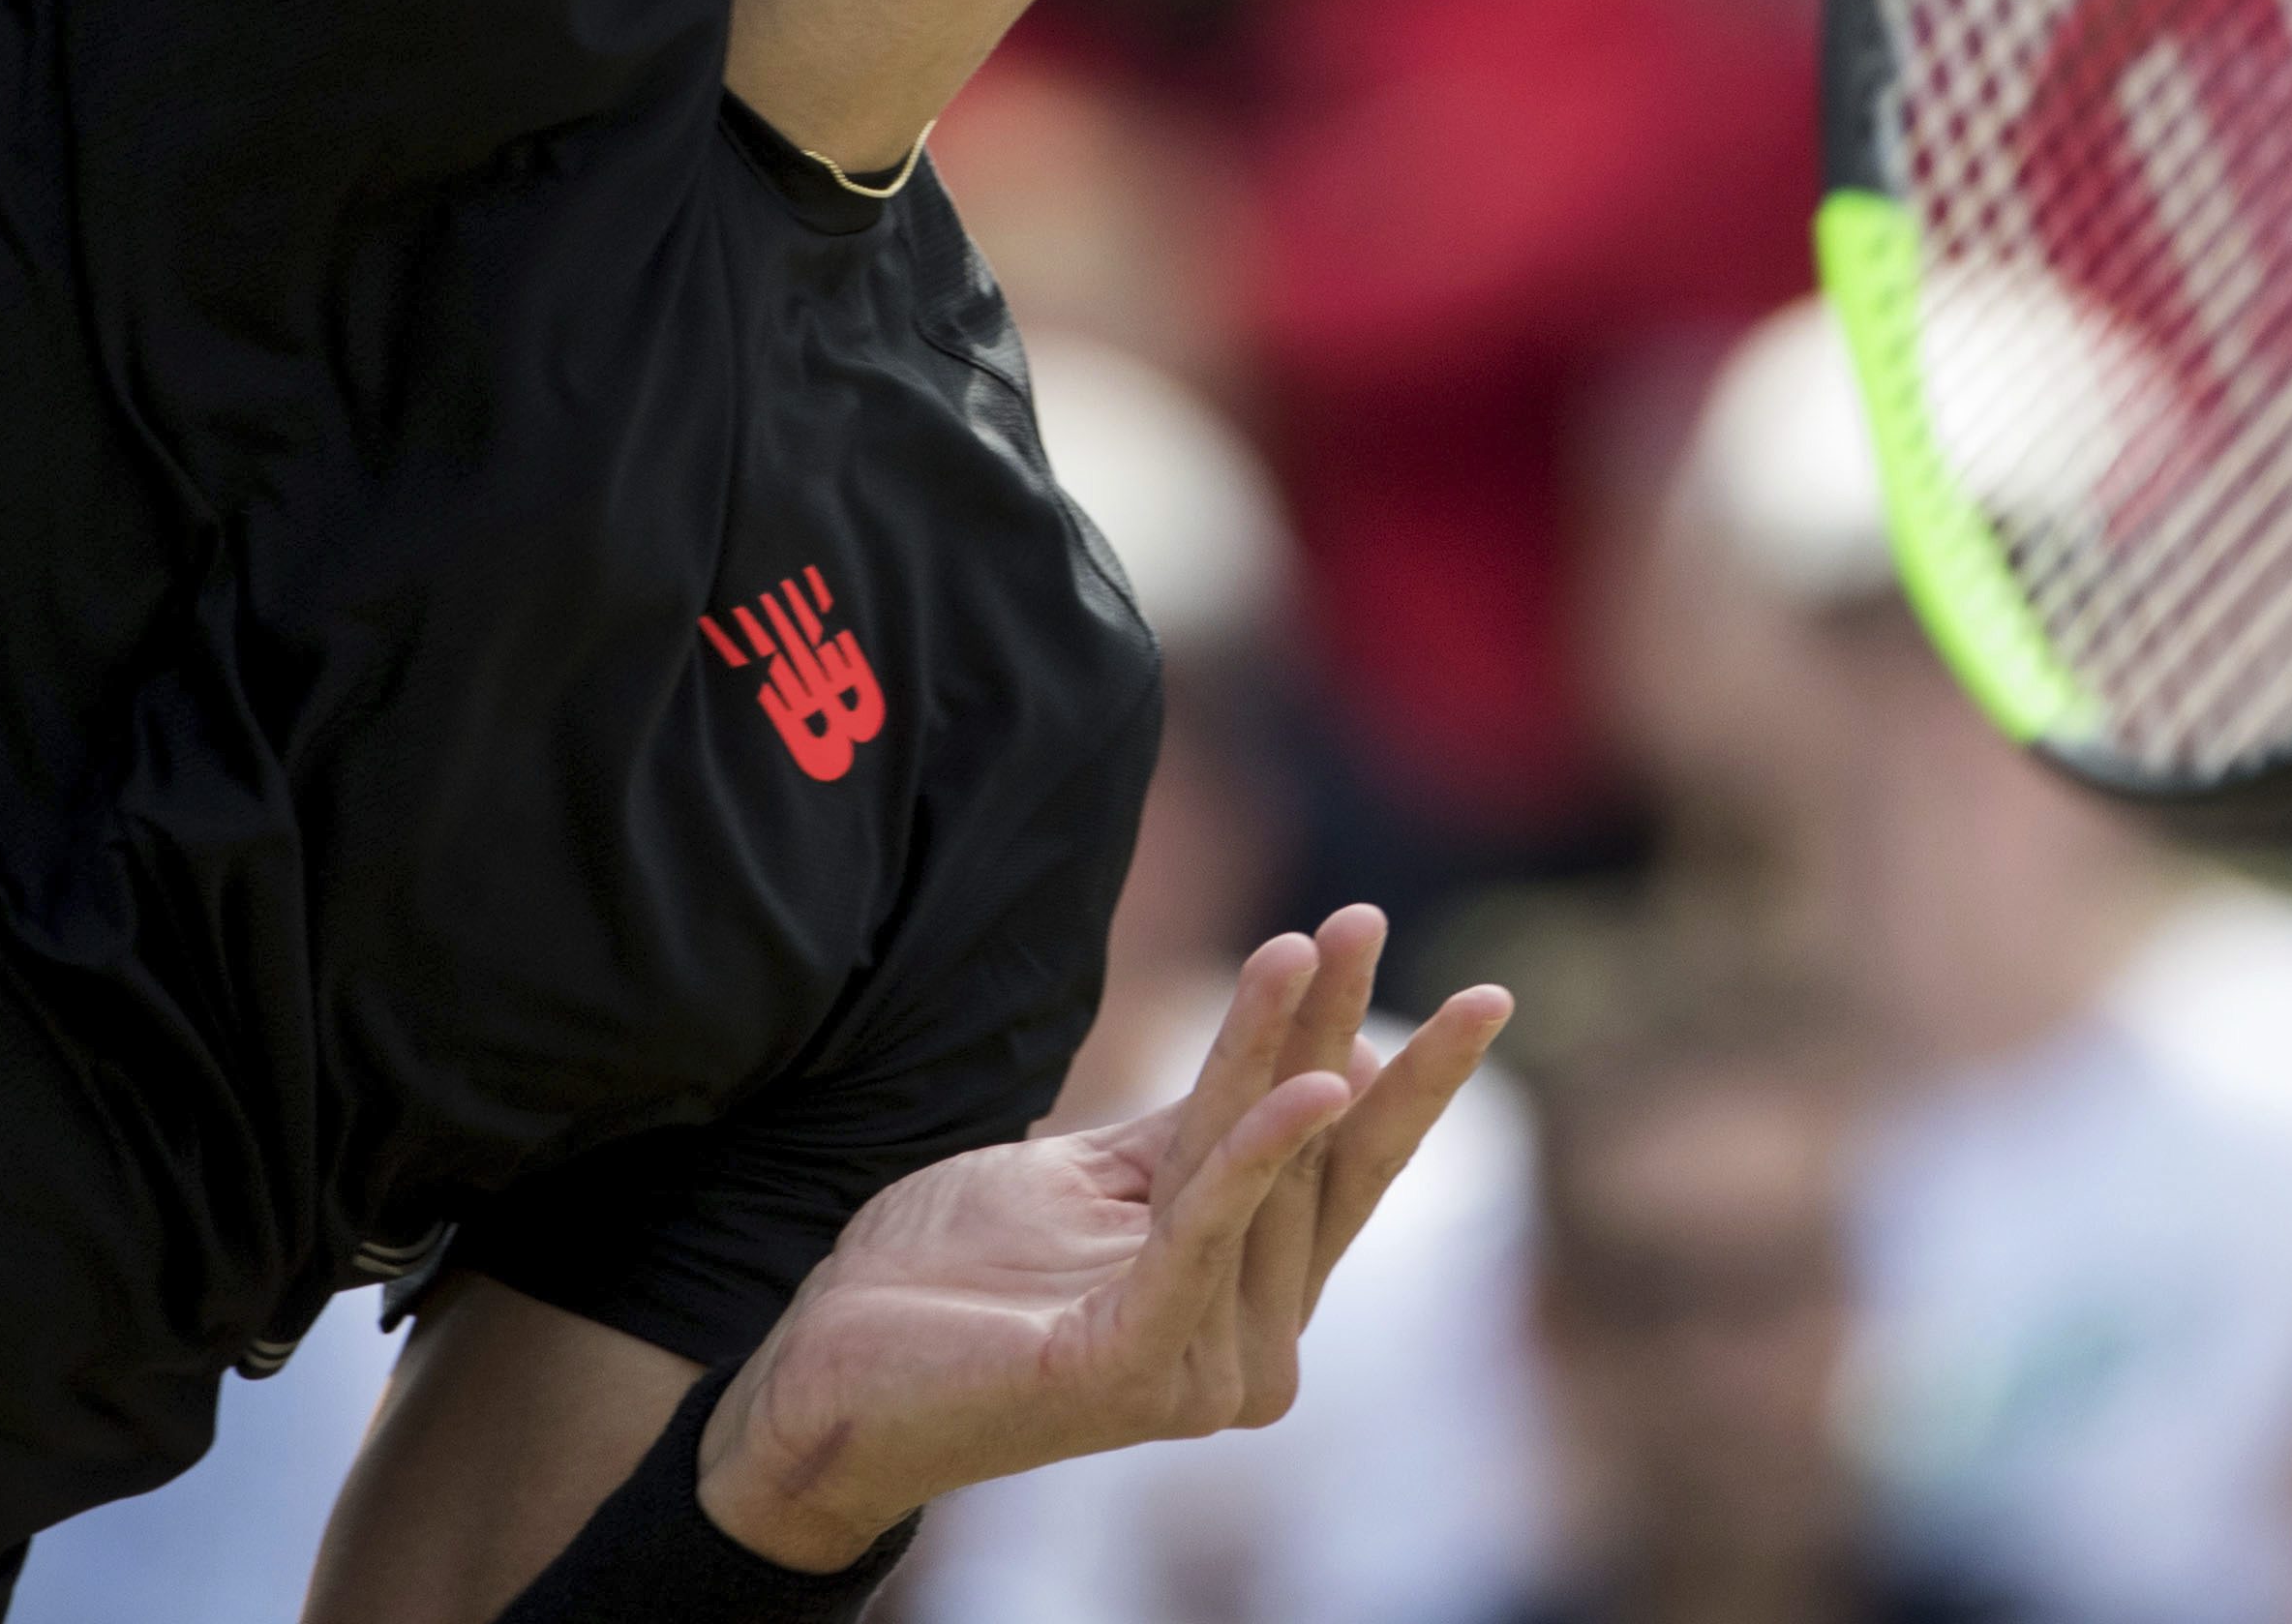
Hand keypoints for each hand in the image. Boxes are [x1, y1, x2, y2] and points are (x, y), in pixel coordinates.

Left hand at [690, 909, 1513, 1568]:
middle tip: (1376, 916)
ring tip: (1315, 939)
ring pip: (1257, 1175)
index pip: (1335, 1168)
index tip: (1467, 991)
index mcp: (1241, 1300)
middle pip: (1315, 1163)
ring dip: (1287, 1048)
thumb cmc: (949, 1280)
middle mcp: (1244, 1351)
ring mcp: (1201, 1374)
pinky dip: (1255, 1160)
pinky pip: (1207, 1241)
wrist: (824, 1368)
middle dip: (1353, 1027)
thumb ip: (1191, 1137)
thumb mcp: (1090, 1177)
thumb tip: (1307, 1056)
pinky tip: (1305, 1085)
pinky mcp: (1139, 1374)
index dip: (1398, 1075)